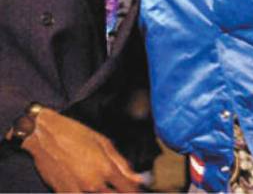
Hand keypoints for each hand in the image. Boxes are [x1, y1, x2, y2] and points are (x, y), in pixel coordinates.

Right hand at [22, 107, 141, 192]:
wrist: (43, 136)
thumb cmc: (74, 134)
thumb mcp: (104, 143)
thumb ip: (122, 164)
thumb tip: (139, 179)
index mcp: (106, 169)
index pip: (128, 189)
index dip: (136, 191)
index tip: (140, 191)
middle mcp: (92, 184)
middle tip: (122, 187)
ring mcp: (76, 191)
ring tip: (107, 188)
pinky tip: (91, 189)